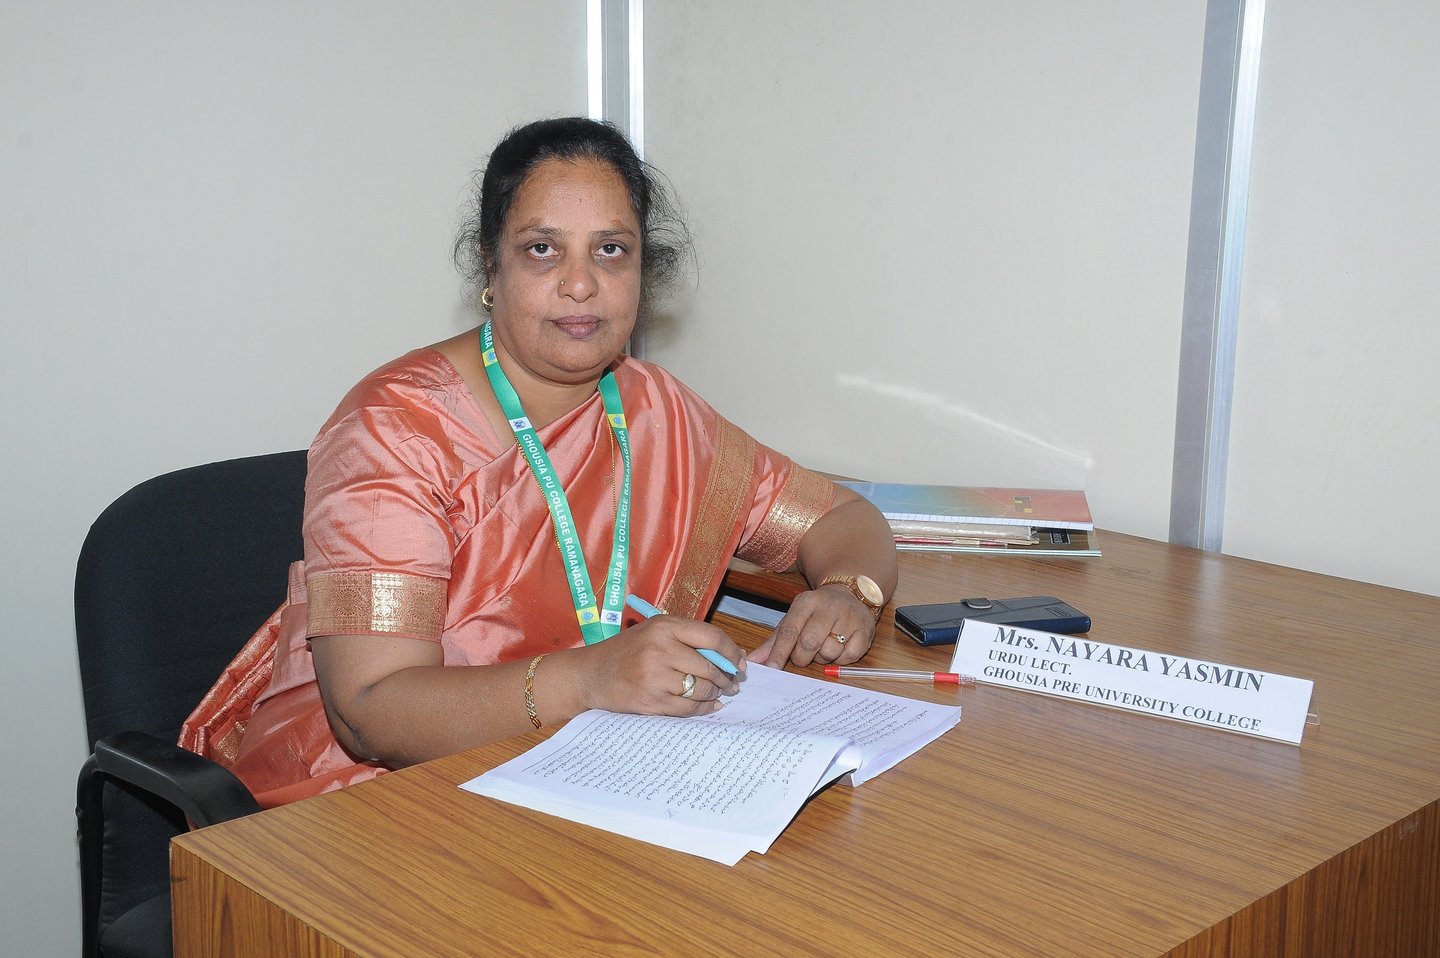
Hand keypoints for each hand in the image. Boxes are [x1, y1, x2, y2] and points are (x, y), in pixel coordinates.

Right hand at [583, 616, 743, 715]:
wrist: (590, 674)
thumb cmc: (627, 652)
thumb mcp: (654, 632)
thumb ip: (688, 639)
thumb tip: (731, 656)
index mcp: (664, 626)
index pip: (711, 637)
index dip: (731, 652)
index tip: (739, 663)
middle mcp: (660, 649)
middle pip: (709, 666)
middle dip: (726, 678)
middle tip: (732, 684)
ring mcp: (655, 676)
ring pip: (701, 689)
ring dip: (714, 694)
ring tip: (717, 694)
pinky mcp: (651, 700)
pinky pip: (688, 708)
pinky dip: (703, 709)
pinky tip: (708, 707)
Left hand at [749, 583, 874, 667]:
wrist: (851, 593)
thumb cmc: (817, 612)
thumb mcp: (794, 618)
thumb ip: (774, 641)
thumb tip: (753, 661)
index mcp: (806, 603)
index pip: (789, 631)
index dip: (779, 652)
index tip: (771, 669)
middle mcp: (828, 607)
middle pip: (808, 643)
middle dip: (802, 657)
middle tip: (803, 655)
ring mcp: (849, 618)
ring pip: (829, 652)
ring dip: (823, 657)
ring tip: (824, 646)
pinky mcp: (865, 630)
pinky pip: (848, 657)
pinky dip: (841, 659)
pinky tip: (840, 647)